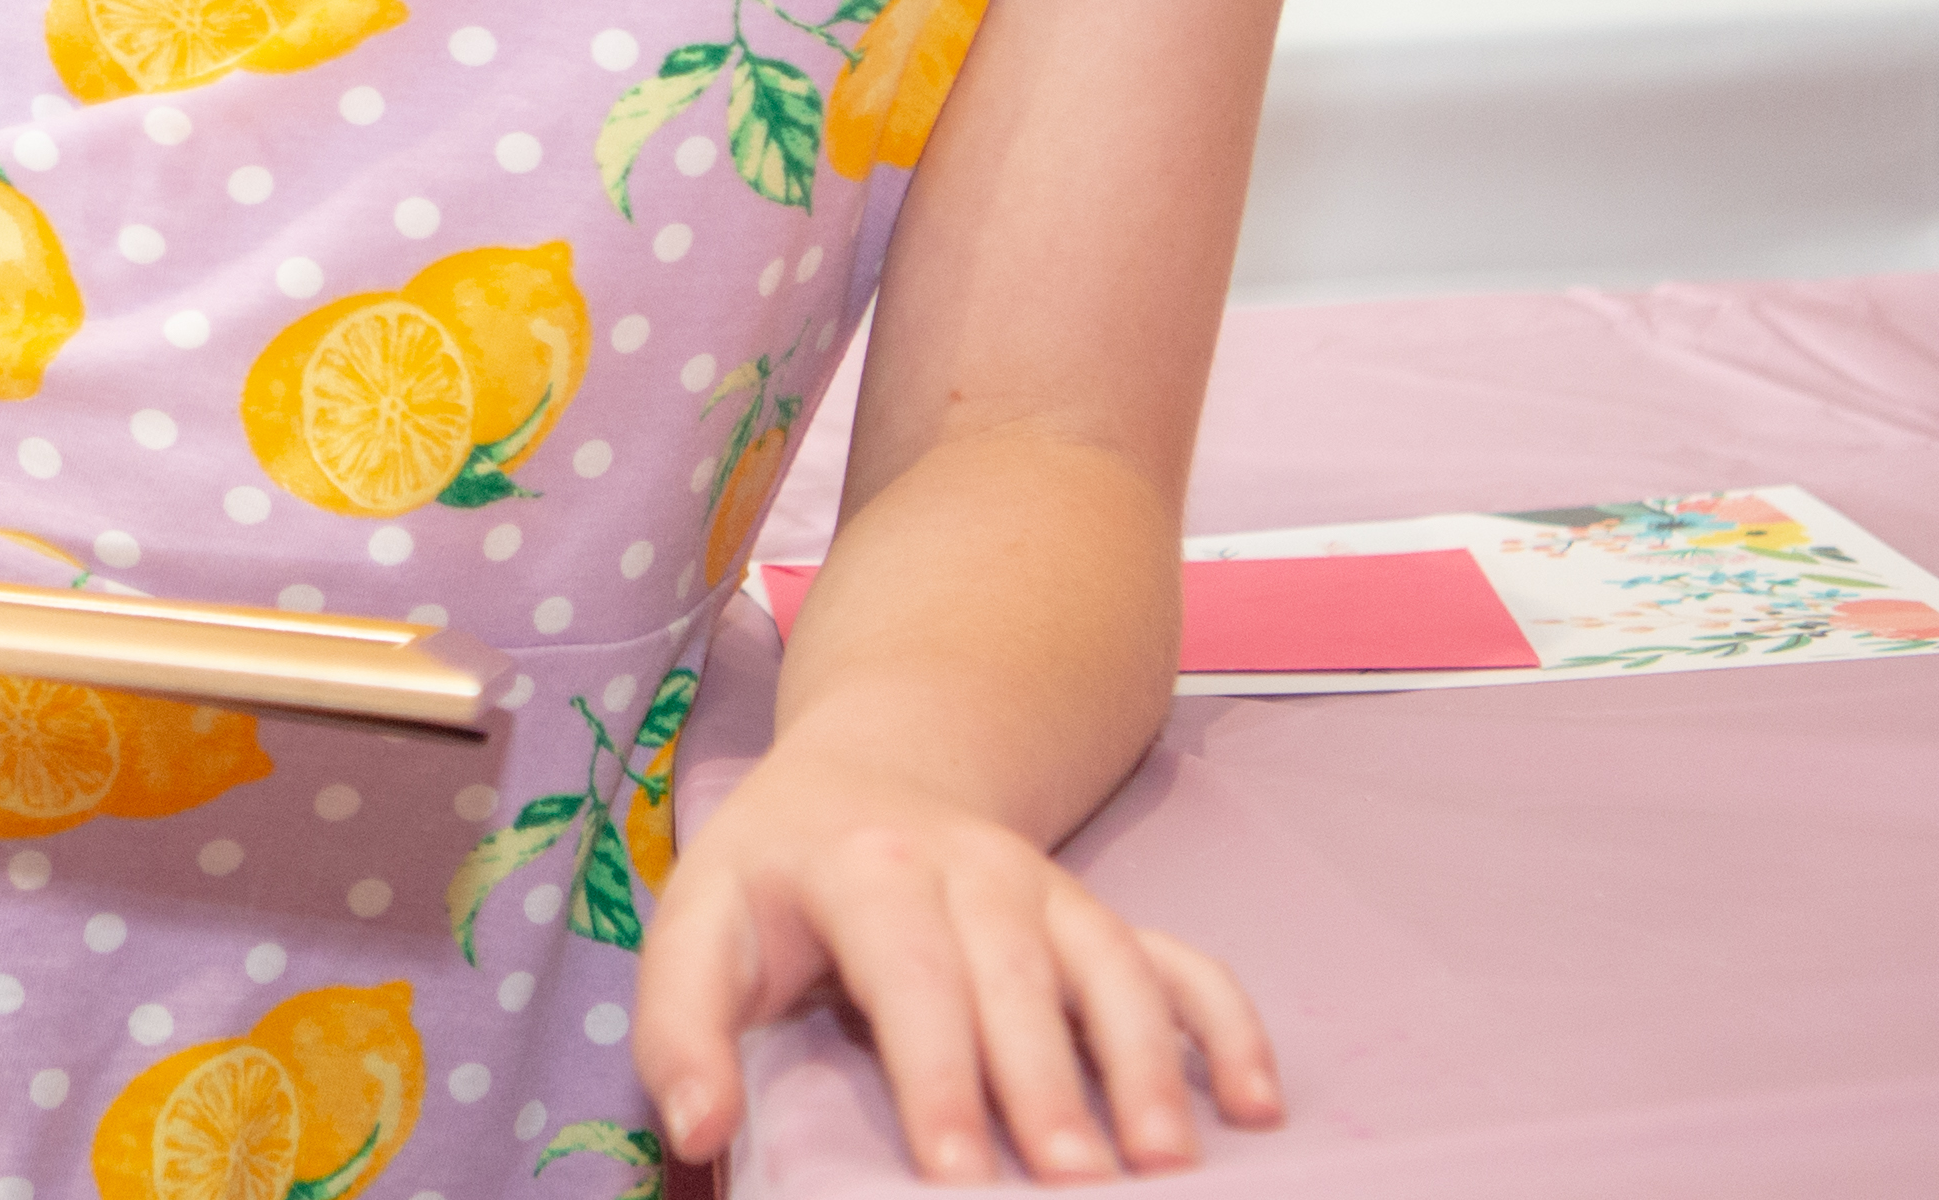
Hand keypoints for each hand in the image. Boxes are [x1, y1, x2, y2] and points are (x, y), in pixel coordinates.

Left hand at [632, 740, 1280, 1182]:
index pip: (909, 974)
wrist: (866, 780)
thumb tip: (699, 1129)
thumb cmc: (774, 880)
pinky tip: (1257, 1103)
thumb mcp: (699, 926)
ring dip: (1146, 1065)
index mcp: (867, 872)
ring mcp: (1050, 895)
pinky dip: (1225, 1025)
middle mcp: (973, 873)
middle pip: (1018, 982)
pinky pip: (1179, 964)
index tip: (952, 1171)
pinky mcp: (1100, 921)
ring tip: (1167, 1162)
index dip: (934, 1072)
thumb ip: (681, 1026)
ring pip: (1112, 971)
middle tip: (1071, 1182)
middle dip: (1047, 1086)